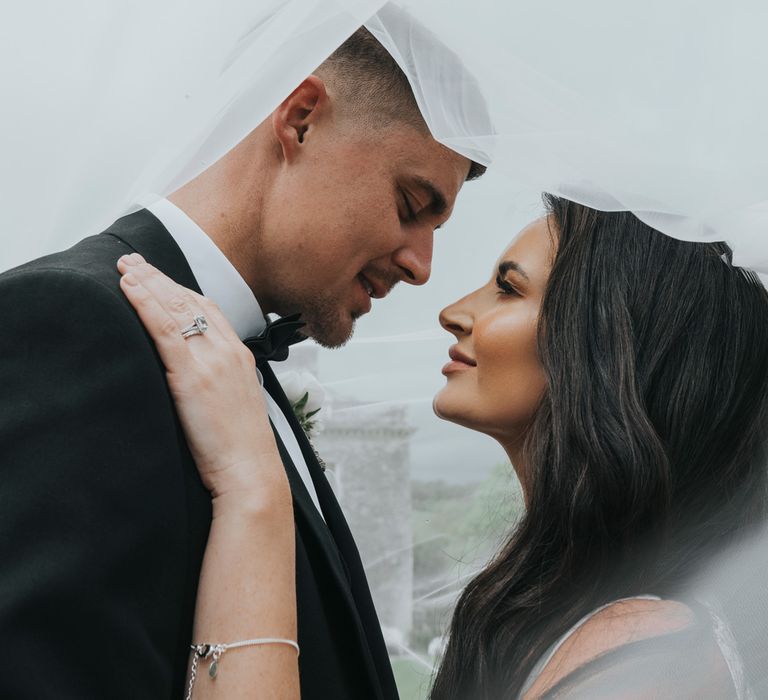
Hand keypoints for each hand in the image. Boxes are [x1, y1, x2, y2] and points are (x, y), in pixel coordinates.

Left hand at [116, 253, 285, 503]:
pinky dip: (145, 304)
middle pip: (190, 301)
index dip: (181, 289)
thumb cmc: (241, 448)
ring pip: (176, 308)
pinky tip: (129, 290)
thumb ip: (217, 381)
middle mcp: (228, 351)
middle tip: (133, 262)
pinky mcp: (192, 375)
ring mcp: (211, 360)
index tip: (159, 279)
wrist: (250, 470)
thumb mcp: (234, 404)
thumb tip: (192, 377)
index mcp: (239, 356)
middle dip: (159, 278)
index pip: (209, 309)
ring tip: (124, 268)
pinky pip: (164, 329)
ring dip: (147, 284)